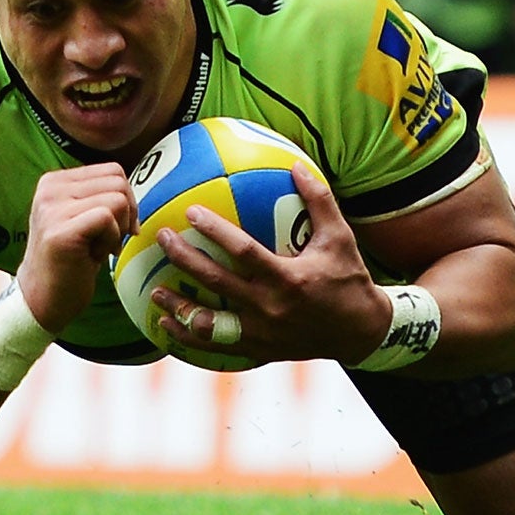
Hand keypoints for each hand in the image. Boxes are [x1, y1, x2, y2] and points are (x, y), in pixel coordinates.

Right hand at [18, 163, 138, 332]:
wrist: (43, 299)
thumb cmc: (71, 260)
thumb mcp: (80, 217)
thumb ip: (98, 195)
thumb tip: (132, 189)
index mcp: (54, 181)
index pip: (112, 170)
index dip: (126, 199)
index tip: (115, 227)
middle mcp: (49, 189)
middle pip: (118, 181)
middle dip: (127, 213)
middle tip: (110, 240)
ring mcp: (52, 209)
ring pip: (117, 198)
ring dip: (118, 229)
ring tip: (99, 248)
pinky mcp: (61, 231)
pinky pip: (108, 218)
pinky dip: (112, 239)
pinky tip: (95, 256)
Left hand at [149, 161, 392, 363]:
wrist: (361, 332)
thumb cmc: (349, 279)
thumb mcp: (340, 238)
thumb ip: (319, 201)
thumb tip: (296, 164)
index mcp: (289, 279)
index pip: (243, 252)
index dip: (215, 231)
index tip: (191, 212)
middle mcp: (271, 308)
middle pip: (216, 282)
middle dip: (184, 259)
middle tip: (162, 238)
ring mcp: (262, 334)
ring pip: (209, 322)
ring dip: (178, 307)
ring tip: (153, 291)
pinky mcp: (258, 350)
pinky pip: (216, 346)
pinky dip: (188, 337)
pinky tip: (166, 324)